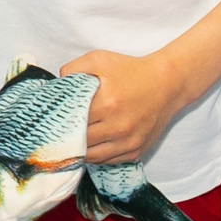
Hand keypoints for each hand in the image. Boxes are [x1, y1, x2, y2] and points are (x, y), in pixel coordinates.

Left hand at [58, 49, 191, 164]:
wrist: (167, 84)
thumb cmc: (130, 70)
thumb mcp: (99, 59)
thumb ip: (72, 69)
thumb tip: (56, 87)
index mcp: (106, 104)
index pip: (71, 121)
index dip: (60, 119)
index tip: (52, 117)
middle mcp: (118, 127)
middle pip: (80, 142)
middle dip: (68, 136)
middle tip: (59, 130)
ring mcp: (128, 142)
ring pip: (92, 157)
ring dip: (80, 150)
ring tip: (73, 139)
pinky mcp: (136, 151)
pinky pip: (108, 161)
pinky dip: (97, 155)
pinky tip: (91, 144)